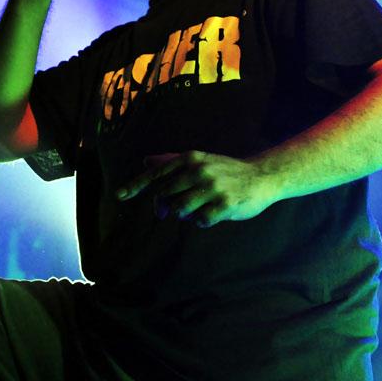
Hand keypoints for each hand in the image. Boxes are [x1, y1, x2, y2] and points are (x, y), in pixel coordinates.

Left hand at [115, 151, 277, 227]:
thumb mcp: (199, 160)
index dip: (136, 186)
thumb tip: (145, 161)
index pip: (157, 174)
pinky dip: (201, 221)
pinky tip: (211, 214)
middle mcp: (199, 171)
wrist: (262, 176)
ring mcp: (212, 188)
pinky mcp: (224, 205)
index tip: (119, 195)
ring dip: (184, 214)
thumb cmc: (226, 170)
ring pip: (180, 210)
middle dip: (164, 207)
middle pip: (165, 195)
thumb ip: (172, 161)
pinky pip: (200, 221)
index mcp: (191, 159)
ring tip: (196, 208)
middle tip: (169, 210)